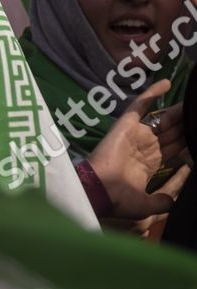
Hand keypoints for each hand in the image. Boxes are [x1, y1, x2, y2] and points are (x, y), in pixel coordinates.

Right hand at [89, 78, 190, 220]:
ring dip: (177, 110)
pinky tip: (166, 83)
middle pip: (172, 130)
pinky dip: (151, 94)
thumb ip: (164, 201)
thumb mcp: (148, 205)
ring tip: (192, 101)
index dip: (188, 139)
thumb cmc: (120, 200)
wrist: (100, 192)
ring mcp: (137, 134)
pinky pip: (140, 105)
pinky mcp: (126, 124)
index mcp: (151, 163)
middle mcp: (146, 146)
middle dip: (186, 123)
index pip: (175, 147)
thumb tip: (174, 201)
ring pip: (162, 117)